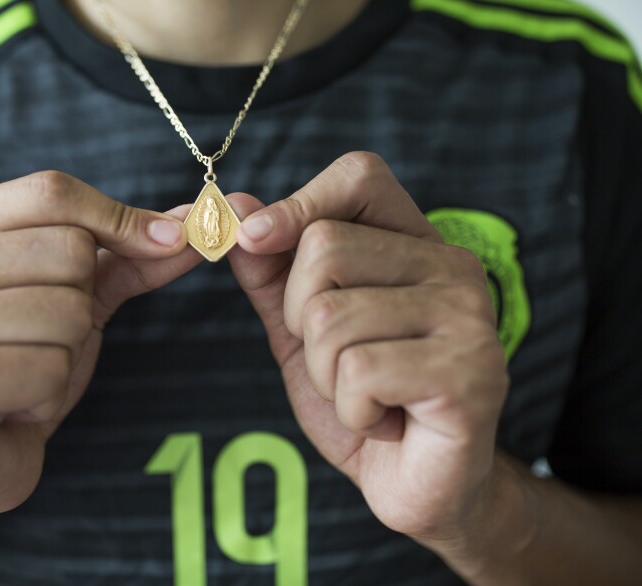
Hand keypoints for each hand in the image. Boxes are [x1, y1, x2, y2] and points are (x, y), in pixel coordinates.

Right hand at [0, 171, 199, 519]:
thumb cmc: (21, 364)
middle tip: (36, 342)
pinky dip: (47, 396)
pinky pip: (49, 369)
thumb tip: (194, 220)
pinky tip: (11, 409)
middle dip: (80, 307)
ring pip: (66, 313)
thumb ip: (127, 254)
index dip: (120, 218)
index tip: (166, 242)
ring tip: (20, 377)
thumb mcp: (74, 296)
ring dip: (64, 356)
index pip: (49, 192)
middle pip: (68, 252)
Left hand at [227, 153, 508, 540]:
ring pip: (330, 317)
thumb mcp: (302, 331)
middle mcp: (453, 268)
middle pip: (323, 249)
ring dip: (326, 375)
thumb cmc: (367, 400)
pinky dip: (353, 410)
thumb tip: (239, 208)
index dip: (298, 202)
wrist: (420, 486)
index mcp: (418, 246)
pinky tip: (388, 421)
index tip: (253, 239)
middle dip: (301, 321)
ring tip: (369, 396)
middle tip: (342, 363)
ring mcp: (469, 318)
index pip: (360, 177)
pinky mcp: (470, 374)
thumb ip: (272, 272)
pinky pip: (358, 371)